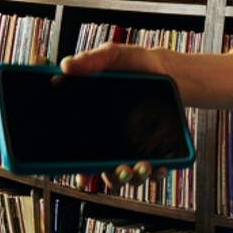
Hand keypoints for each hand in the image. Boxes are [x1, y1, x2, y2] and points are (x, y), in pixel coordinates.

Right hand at [58, 42, 169, 191]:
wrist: (167, 68)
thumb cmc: (134, 63)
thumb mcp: (113, 56)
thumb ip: (92, 60)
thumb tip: (65, 66)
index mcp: (89, 122)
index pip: (75, 153)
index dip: (77, 170)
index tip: (83, 176)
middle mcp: (106, 138)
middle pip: (102, 169)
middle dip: (112, 176)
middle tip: (123, 169)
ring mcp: (129, 143)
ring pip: (125, 173)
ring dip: (133, 177)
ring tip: (143, 166)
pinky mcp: (151, 144)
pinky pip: (151, 167)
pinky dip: (155, 171)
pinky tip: (160, 166)